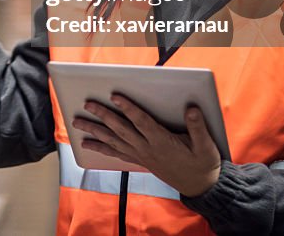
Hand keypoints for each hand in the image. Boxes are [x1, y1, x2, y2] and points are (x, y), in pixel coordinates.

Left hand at [71, 95, 222, 197]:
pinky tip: (88, 143)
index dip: (129, 108)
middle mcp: (147, 149)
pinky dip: (101, 147)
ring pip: (113, 141)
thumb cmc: (203, 163)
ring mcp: (141, 156)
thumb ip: (197, 127)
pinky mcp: (139, 160)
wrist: (200, 186)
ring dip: (94, 131)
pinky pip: (115, 153)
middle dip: (103, 116)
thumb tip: (191, 109)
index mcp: (162, 142)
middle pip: (121, 130)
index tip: (115, 96)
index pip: (142, 122)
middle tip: (88, 104)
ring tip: (77, 122)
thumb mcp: (206, 145)